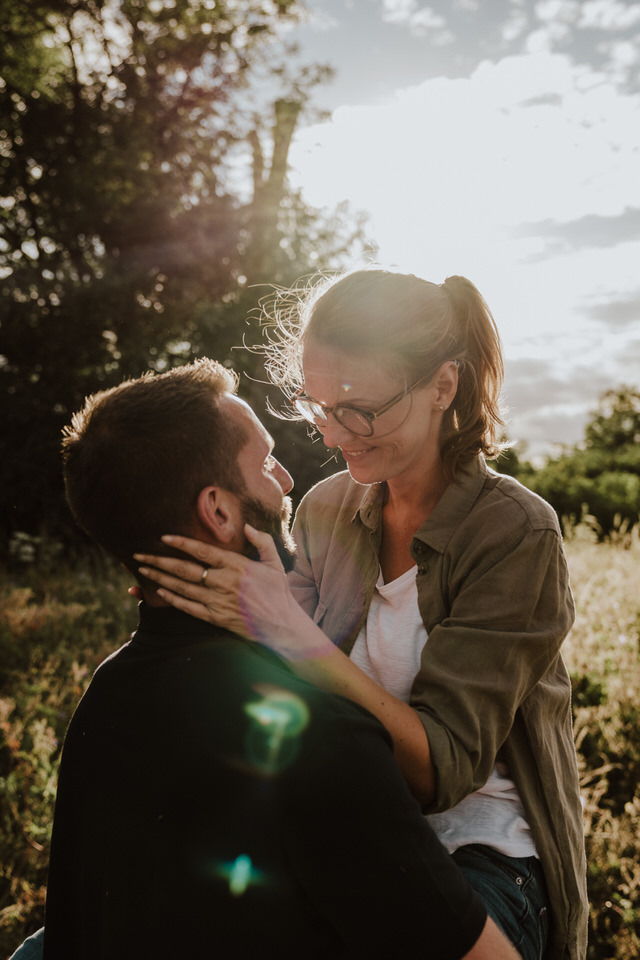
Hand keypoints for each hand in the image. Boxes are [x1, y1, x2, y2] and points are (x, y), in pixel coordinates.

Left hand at [134, 525, 298, 643]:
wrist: (281, 627)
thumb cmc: (278, 593)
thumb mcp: (275, 563)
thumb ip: (262, 542)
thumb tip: (248, 527)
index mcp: (237, 566)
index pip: (204, 551)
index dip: (182, 543)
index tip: (164, 537)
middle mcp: (223, 583)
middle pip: (185, 569)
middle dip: (159, 560)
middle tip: (139, 554)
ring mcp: (217, 602)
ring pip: (182, 587)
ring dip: (160, 578)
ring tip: (143, 569)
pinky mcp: (215, 618)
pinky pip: (188, 607)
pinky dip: (172, 599)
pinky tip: (159, 592)